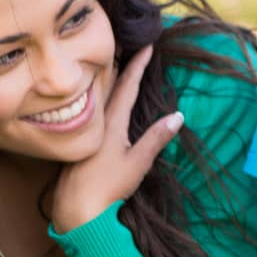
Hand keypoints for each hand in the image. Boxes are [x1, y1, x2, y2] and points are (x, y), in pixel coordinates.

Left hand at [51, 46, 183, 232]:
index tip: (147, 45)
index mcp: (112, 123)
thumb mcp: (138, 163)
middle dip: (123, 66)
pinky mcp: (85, 145)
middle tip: (130, 47)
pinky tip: (106, 102)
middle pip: (112, 87)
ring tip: (119, 66)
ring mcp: (90, 134)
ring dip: (113, 81)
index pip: (127, 87)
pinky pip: (98, 111)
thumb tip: (179, 116)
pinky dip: (106, 98)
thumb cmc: (108, 186)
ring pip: (102, 99)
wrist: (77, 211)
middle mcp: (99, 124)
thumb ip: (156, 139)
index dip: (138, 65)